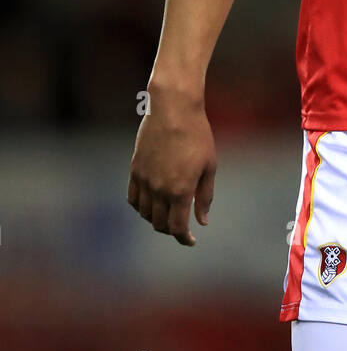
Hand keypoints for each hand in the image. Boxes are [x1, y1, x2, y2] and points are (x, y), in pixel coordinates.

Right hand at [127, 83, 216, 245]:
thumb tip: (202, 221)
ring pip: (145, 213)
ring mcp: (144, 180)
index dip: (183, 238)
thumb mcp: (209, 166)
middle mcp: (159, 189)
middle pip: (159, 224)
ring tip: (167, 215)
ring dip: (155, 220)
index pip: (177, 227)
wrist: (173, 109)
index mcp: (180, 191)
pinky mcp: (135, 170)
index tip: (190, 240)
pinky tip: (150, 205)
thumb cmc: (197, 135)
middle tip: (181, 228)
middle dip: (171, 230)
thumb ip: (204, 196)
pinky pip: (133, 198)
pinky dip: (141, 207)